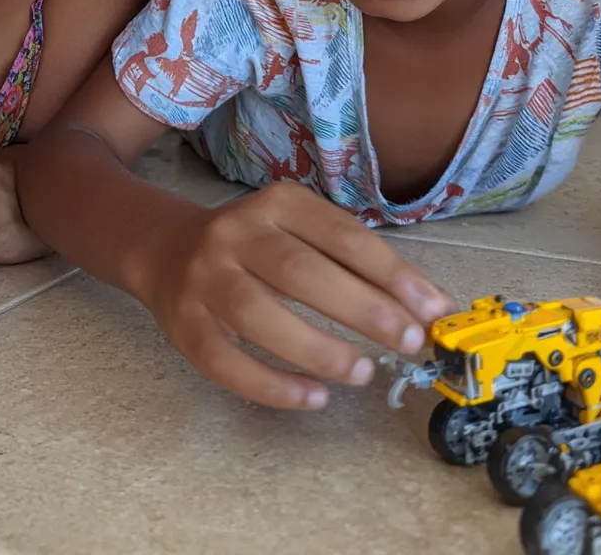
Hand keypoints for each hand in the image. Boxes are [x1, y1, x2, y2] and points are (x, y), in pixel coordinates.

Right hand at [138, 181, 456, 410]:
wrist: (166, 249)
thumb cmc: (255, 246)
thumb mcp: (300, 232)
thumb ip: (356, 263)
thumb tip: (429, 307)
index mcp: (276, 203)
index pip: (341, 235)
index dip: (391, 273)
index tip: (433, 309)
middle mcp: (236, 233)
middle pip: (300, 272)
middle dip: (362, 309)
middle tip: (408, 342)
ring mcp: (205, 278)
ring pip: (259, 315)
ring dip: (318, 349)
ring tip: (363, 372)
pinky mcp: (185, 325)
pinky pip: (226, 362)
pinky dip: (272, 385)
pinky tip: (314, 397)